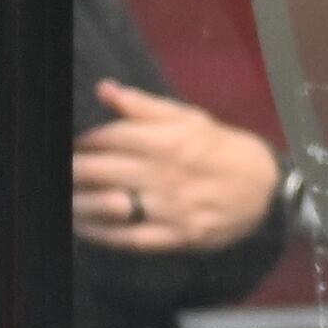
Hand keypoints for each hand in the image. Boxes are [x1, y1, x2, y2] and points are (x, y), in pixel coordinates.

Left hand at [70, 80, 283, 253]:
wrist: (266, 188)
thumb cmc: (222, 149)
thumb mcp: (191, 118)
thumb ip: (145, 106)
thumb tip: (105, 89)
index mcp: (169, 139)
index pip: (109, 137)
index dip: (84, 141)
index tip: (74, 145)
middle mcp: (165, 173)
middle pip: (98, 171)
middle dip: (71, 171)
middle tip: (61, 173)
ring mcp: (170, 208)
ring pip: (106, 205)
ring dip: (77, 203)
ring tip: (66, 200)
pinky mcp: (175, 236)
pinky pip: (127, 238)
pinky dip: (99, 234)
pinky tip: (83, 227)